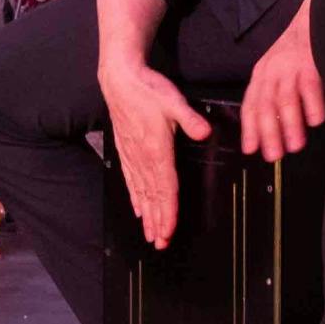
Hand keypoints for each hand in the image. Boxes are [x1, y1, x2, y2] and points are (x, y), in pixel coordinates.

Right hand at [99, 55, 213, 247]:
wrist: (119, 79)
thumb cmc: (147, 89)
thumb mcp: (173, 101)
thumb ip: (190, 119)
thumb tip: (205, 132)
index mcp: (156, 149)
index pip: (165, 188)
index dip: (167, 212)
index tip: (168, 231)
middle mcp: (143, 158)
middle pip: (152, 196)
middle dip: (157, 221)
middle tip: (160, 243)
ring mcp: (132, 156)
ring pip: (141, 192)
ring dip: (146, 215)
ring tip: (150, 234)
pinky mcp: (126, 150)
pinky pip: (130, 180)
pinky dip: (135, 197)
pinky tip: (138, 208)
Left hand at [239, 3, 324, 160]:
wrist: (316, 13)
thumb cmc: (300, 47)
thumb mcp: (279, 67)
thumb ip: (274, 92)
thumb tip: (274, 128)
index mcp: (262, 73)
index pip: (250, 104)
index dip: (249, 128)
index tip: (250, 149)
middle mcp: (272, 69)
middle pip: (265, 105)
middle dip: (268, 133)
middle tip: (273, 156)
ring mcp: (291, 65)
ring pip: (285, 100)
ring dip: (289, 125)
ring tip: (295, 146)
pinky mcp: (310, 61)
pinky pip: (310, 88)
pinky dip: (312, 106)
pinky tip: (316, 122)